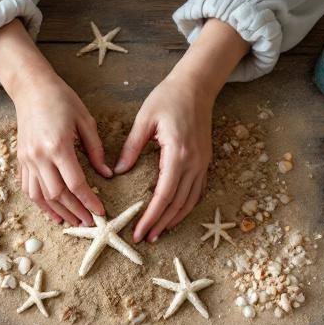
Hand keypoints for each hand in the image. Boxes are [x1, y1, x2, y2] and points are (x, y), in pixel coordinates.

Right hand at [0, 20, 110, 225]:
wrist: (31, 88)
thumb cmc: (62, 100)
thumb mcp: (86, 121)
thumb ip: (96, 150)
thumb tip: (108, 175)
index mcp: (58, 146)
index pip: (75, 184)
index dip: (89, 201)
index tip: (101, 212)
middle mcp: (39, 156)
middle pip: (57, 194)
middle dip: (75, 212)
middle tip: (89, 223)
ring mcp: (27, 159)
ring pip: (40, 196)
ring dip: (56, 212)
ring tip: (71, 222)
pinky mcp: (20, 160)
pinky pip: (28, 188)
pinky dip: (40, 203)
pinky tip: (52, 211)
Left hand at [114, 18, 249, 242]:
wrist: (197, 85)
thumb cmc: (168, 98)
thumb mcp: (144, 119)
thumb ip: (131, 147)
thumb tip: (119, 171)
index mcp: (177, 154)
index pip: (164, 195)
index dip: (151, 216)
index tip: (138, 231)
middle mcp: (193, 162)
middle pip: (178, 203)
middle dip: (161, 224)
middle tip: (144, 238)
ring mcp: (202, 163)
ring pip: (190, 201)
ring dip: (174, 219)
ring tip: (158, 233)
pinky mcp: (204, 160)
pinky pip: (197, 191)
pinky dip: (185, 206)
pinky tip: (174, 215)